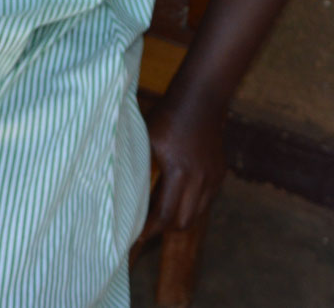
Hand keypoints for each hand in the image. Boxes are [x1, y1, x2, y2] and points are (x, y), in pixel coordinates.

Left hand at [140, 94, 226, 241]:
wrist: (200, 99)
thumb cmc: (167, 116)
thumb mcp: (144, 139)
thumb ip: (134, 165)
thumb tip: (113, 186)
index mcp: (178, 172)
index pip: (165, 215)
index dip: (150, 228)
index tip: (136, 234)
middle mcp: (199, 180)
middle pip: (183, 222)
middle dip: (165, 227)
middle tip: (147, 223)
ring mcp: (213, 177)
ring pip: (197, 213)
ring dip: (180, 215)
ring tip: (162, 209)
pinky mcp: (220, 173)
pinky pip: (206, 199)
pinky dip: (193, 202)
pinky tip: (178, 192)